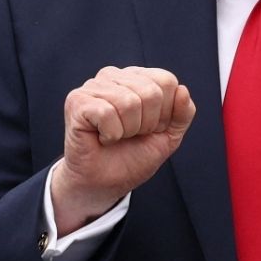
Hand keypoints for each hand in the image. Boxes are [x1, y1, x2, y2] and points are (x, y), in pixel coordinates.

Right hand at [51, 66, 195, 234]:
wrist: (105, 184)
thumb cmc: (133, 156)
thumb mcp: (169, 136)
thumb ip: (183, 113)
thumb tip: (182, 90)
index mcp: (137, 77)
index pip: (167, 81)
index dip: (165, 114)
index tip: (150, 128)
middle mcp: (114, 75)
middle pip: (151, 92)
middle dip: (147, 124)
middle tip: (130, 135)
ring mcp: (93, 86)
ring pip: (128, 103)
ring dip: (128, 130)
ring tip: (116, 136)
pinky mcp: (77, 101)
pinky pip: (106, 113)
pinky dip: (111, 134)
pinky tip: (102, 138)